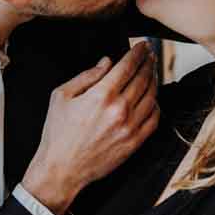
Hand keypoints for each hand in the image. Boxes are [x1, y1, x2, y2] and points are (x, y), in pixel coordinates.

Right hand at [22, 42, 160, 214]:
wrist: (62, 169)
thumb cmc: (58, 133)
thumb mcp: (62, 96)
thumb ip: (87, 76)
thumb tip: (107, 62)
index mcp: (101, 96)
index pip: (128, 66)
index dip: (138, 53)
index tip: (143, 45)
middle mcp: (119, 110)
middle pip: (143, 79)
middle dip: (149, 63)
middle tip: (150, 55)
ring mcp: (129, 127)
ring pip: (152, 97)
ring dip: (154, 81)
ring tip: (152, 73)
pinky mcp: (134, 143)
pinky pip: (154, 119)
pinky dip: (156, 105)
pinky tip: (152, 99)